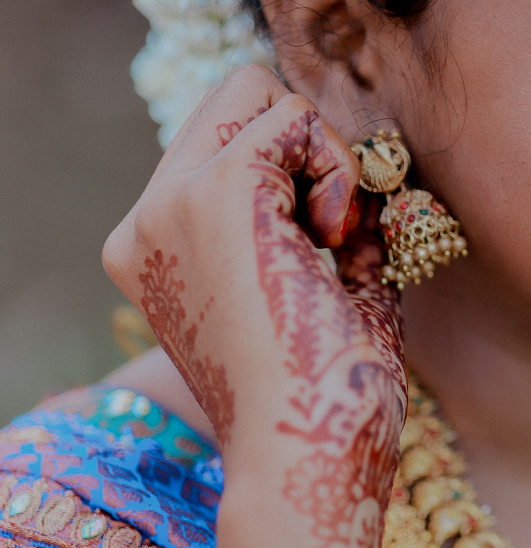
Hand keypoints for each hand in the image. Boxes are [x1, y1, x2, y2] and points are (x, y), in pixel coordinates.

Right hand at [103, 66, 405, 547]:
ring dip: (320, 157)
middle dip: (302, 142)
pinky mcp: (217, 191)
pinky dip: (335, 166)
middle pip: (236, 93)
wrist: (304, 455)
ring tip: (329, 245)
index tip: (321, 245)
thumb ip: (321, 217)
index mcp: (154, 248)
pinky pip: (294, 116)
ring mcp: (170, 203)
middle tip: (330, 233)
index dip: (293, 166)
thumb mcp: (319, 287)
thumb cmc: (324, 394)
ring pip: (263, 92)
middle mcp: (145, 221)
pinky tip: (333, 241)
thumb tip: (368, 154)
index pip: (224, 136)